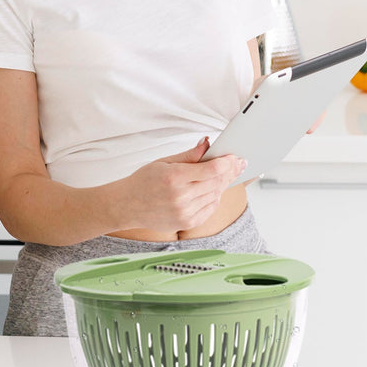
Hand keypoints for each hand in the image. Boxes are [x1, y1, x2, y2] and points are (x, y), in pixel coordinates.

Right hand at [123, 138, 245, 233]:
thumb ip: (188, 155)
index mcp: (174, 177)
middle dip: (230, 171)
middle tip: (239, 164)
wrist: (127, 205)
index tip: (234, 157)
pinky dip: (215, 198)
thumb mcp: (163, 162)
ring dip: (223, 184)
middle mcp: (181, 197)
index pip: (211, 169)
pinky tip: (215, 190)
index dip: (227, 162)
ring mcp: (185, 212)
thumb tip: (207, 144)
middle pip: (216, 182)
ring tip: (227, 174)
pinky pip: (210, 209)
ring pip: (215, 195)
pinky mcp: (187, 223)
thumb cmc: (143, 182)